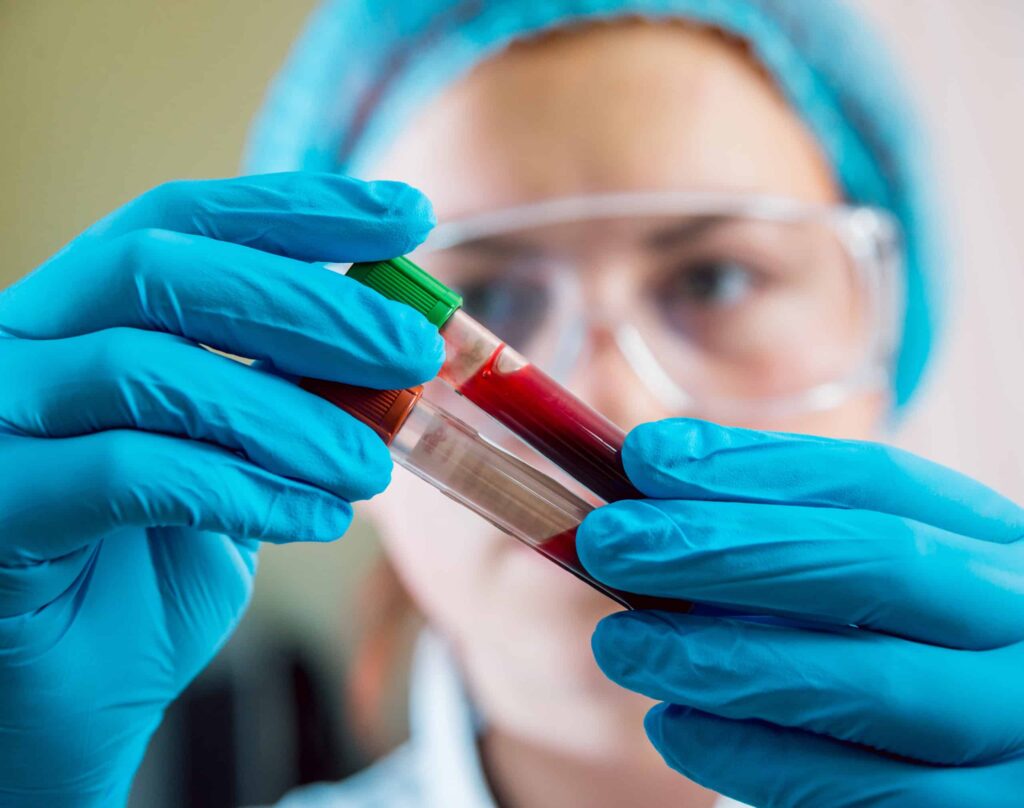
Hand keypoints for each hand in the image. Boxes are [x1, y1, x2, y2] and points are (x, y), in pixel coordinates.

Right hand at [0, 173, 442, 805]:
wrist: (74, 695)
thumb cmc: (158, 564)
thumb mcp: (242, 460)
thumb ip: (294, 394)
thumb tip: (397, 339)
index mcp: (87, 312)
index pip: (189, 220)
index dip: (301, 208)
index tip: (408, 215)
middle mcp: (23, 341)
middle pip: (165, 268)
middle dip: (310, 305)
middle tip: (412, 351)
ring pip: (146, 370)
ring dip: (290, 416)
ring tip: (372, 468)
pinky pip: (128, 472)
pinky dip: (243, 490)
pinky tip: (317, 518)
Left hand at [578, 419, 1023, 806]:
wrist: (995, 744)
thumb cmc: (904, 646)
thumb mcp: (872, 578)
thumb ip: (778, 539)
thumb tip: (645, 488)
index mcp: (992, 544)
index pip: (873, 483)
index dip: (752, 466)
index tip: (645, 455)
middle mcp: (1020, 623)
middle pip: (874, 564)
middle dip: (725, 547)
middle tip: (607, 542)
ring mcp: (1016, 726)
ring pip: (861, 686)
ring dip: (717, 658)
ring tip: (618, 643)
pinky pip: (858, 790)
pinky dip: (751, 755)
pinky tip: (673, 726)